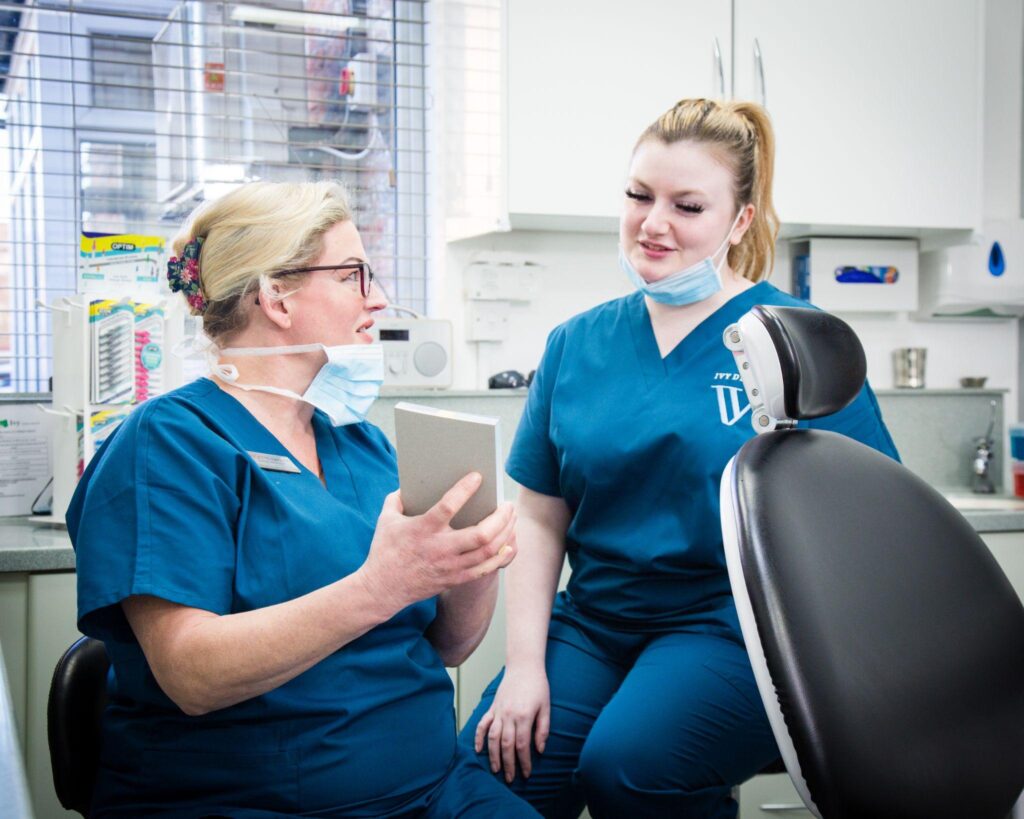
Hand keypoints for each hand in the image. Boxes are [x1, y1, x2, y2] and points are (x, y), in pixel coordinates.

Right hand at [360, 472, 516, 613]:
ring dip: (506, 533)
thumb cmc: (385, 550)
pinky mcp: (455, 579)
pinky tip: (508, 544)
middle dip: (501, 517)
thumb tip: (408, 484)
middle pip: (481, 534)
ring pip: (488, 551)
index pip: (448, 506)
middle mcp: (440, 548)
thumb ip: (397, 499)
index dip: (464, 490)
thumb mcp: (386, 519)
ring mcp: (450, 566)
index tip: (478, 476)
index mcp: (423, 529)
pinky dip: (500, 556)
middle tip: (508, 504)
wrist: (382, 589)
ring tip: (512, 519)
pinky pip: (485, 569)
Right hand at [474, 663, 549, 781]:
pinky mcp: (492, 707)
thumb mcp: (546, 707)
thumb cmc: (538, 686)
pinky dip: (478, 737)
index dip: (524, 761)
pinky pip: (482, 724)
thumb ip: (543, 729)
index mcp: (524, 716)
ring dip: (493, 755)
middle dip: (508, 764)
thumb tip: (539, 749)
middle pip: (506, 745)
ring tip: (495, 770)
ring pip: (492, 738)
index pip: (522, 745)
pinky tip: (477, 749)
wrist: (524, 666)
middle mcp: (508, 715)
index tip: (526, 773)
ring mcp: (498, 711)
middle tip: (510, 778)